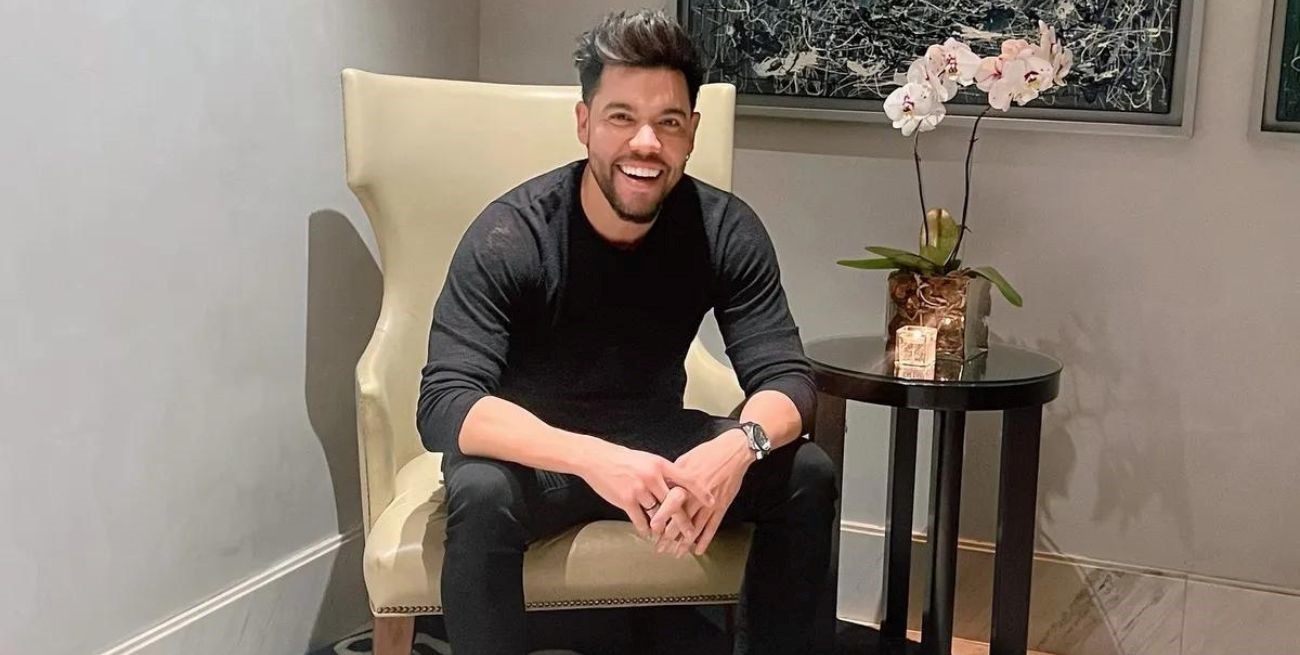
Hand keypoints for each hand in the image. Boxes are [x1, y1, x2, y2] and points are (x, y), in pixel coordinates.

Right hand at [578, 442, 714, 536]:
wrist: (597, 459)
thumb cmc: (624, 459)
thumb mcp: (648, 460)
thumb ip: (663, 473)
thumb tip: (679, 484)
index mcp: (660, 464)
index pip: (686, 479)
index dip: (701, 491)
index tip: (712, 501)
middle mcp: (653, 477)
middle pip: (675, 503)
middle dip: (684, 520)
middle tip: (692, 532)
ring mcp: (640, 489)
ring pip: (658, 514)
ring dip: (663, 528)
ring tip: (669, 539)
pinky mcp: (627, 500)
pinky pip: (641, 520)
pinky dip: (645, 529)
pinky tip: (648, 534)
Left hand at [668, 428, 755, 555]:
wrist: (733, 452)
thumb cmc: (708, 453)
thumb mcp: (685, 459)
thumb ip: (673, 476)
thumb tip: (660, 486)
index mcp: (684, 484)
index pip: (669, 506)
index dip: (660, 519)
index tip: (652, 529)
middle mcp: (696, 496)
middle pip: (680, 521)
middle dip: (669, 537)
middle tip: (660, 548)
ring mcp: (710, 503)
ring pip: (695, 528)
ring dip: (685, 543)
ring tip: (676, 554)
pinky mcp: (722, 506)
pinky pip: (712, 527)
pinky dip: (705, 540)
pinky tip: (698, 550)